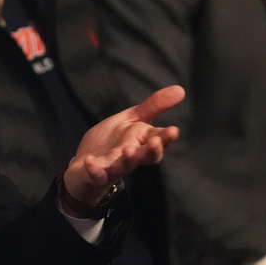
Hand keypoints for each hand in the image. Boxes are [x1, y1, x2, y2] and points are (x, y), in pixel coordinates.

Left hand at [62, 85, 183, 206]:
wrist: (85, 165)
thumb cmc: (112, 141)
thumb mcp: (131, 119)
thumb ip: (153, 106)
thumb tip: (180, 89)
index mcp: (141, 142)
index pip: (157, 140)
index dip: (165, 137)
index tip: (174, 130)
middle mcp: (131, 157)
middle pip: (145, 156)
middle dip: (152, 151)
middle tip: (155, 142)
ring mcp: (113, 167)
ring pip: (124, 166)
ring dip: (127, 160)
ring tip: (128, 150)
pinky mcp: (95, 175)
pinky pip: (96, 174)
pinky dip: (94, 170)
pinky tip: (89, 161)